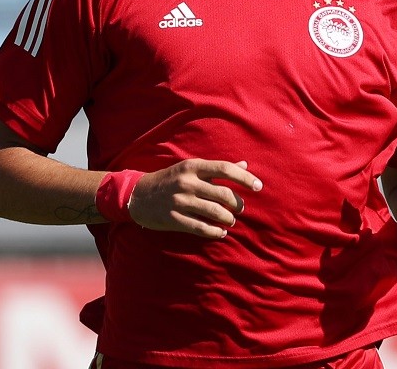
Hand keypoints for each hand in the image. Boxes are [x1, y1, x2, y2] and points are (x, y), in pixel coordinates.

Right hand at [128, 159, 262, 237]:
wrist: (138, 195)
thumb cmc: (170, 179)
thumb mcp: (191, 168)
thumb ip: (217, 169)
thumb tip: (245, 164)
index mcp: (193, 167)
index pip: (225, 169)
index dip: (245, 178)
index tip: (258, 186)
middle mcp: (187, 183)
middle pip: (223, 194)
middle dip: (237, 204)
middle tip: (241, 209)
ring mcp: (179, 201)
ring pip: (214, 212)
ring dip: (228, 218)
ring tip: (231, 220)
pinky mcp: (173, 219)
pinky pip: (200, 227)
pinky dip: (215, 232)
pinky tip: (221, 232)